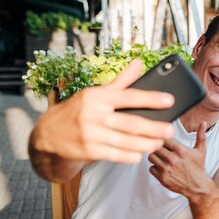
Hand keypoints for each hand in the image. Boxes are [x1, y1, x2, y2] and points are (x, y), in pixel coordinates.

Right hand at [30, 59, 174, 164]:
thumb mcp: (96, 93)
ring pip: (126, 141)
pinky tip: (141, 153)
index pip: (128, 96)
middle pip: (130, 123)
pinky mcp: (89, 151)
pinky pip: (116, 155)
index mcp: (98, 97)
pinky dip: (131, 155)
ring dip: (146, 144)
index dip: (150, 98)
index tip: (169, 100)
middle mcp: (94, 115)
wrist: (48, 134)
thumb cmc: (79, 111)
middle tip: (170, 130)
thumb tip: (139, 62)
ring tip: (159, 142)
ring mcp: (91, 135)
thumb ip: (121, 81)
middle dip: (153, 128)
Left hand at [148, 122, 209, 198]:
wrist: (197, 186)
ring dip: (155, 156)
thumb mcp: (201, 150)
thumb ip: (201, 135)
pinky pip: (151, 168)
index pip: (164, 138)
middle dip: (158, 147)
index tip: (165, 140)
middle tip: (162, 149)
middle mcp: (173, 159)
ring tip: (162, 158)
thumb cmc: (198, 167)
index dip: (163, 138)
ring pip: (151, 157)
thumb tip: (203, 123)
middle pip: (155, 146)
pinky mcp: (162, 178)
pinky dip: (154, 167)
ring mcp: (167, 169)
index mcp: (181, 150)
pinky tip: (162, 167)